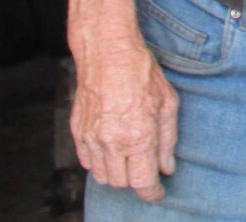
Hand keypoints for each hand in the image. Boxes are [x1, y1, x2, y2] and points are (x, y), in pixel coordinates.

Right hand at [72, 38, 178, 200]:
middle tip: (146, 168)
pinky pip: (87, 162)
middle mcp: (112, 142)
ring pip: (102, 177)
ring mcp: (91, 138)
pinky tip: (112, 150)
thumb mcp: (168, 103)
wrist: (107, 52)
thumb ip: (168, 140)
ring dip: (117, 174)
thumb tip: (167, 167)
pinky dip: (100, 163)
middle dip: (136, 181)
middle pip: (122, 184)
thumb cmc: (141, 72)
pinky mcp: (77, 132)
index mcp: (139, 136)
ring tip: (130, 158)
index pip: (143, 182)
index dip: (152, 193)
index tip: (158, 193)